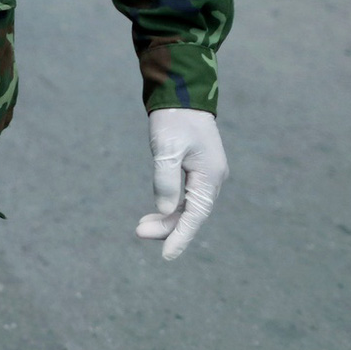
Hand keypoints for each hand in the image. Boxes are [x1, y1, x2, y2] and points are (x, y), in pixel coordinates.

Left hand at [137, 107, 227, 259]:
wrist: (182, 93)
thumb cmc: (174, 119)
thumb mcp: (166, 148)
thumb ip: (165, 180)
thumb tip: (166, 212)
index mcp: (209, 175)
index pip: (196, 215)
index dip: (181, 236)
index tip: (166, 256)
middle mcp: (212, 178)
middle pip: (192, 214)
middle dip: (168, 228)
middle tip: (138, 232)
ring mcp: (206, 174)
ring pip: (188, 207)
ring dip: (167, 219)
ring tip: (141, 227)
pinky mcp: (197, 169)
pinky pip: (186, 196)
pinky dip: (171, 207)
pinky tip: (156, 214)